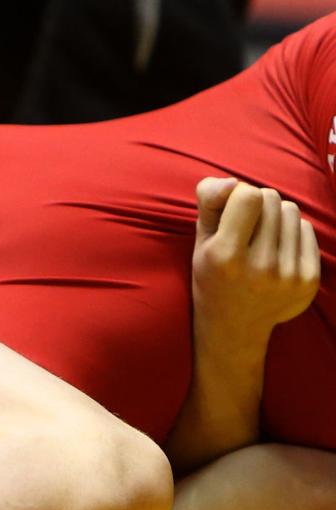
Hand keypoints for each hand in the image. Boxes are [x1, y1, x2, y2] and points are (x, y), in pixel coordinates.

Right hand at [192, 178, 320, 336]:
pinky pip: (306, 230)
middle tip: (245, 229)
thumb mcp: (200, 241)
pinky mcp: (308, 281)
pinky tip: (276, 253)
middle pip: (272, 199)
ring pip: (292, 211)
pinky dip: (291, 234)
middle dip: (258, 205)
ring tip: (261, 240)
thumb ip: (209, 203)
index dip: (238, 196)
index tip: (229, 213)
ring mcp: (287, 276)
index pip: (249, 195)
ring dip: (276, 217)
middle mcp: (259, 267)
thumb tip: (233, 182)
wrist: (234, 327)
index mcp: (225, 257)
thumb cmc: (213, 275)